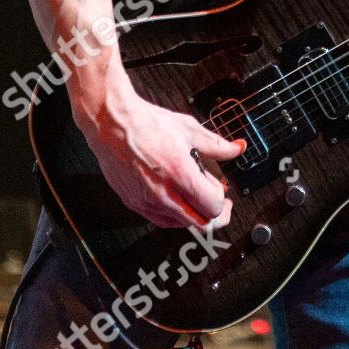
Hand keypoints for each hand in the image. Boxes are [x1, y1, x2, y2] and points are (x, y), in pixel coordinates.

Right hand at [76, 82, 245, 228]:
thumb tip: (236, 149)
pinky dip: (175, 215)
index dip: (223, 201)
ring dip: (194, 215)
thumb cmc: (147, 124)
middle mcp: (163, 193)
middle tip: (219, 203)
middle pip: (199, 223)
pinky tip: (179, 201)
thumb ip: (217, 144)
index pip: (212, 206)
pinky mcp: (133, 203)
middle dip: (215, 215)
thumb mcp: (189, 129)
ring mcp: (146, 201)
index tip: (224, 192)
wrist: (112, 124)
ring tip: (197, 197)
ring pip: (180, 225)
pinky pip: (160, 220)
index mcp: (180, 174)